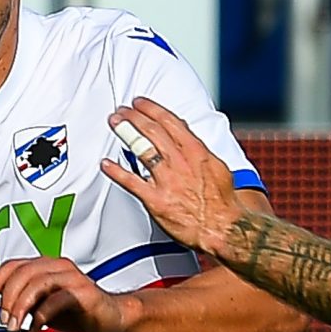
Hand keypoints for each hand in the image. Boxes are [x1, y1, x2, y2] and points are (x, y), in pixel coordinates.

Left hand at [0, 257, 136, 331]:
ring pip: (37, 283)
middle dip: (7, 298)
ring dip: (21, 307)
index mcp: (45, 266)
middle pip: (22, 273)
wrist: (111, 317)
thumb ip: (24, 305)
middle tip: (3, 320)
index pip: (13, 265)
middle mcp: (57, 267)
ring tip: (16, 326)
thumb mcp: (43, 307)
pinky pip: (56, 300)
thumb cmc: (78, 310)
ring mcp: (71, 277)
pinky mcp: (83, 292)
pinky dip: (41, 316)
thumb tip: (0, 313)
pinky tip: (36, 329)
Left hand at [98, 98, 242, 255]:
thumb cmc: (223, 202)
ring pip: (141, 148)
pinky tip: (106, 164)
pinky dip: (116, 171)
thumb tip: (190, 141)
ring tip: (115, 123)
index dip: (152, 109)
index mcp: (196, 151)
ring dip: (125, 132)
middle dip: (134, 117)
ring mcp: (167, 179)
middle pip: (152, 131)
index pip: (170, 122)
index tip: (141, 103)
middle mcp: (180, 161)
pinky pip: (131, 181)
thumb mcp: (218, 167)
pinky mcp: (156, 199)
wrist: (224, 227)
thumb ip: (200, 152)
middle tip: (122, 110)